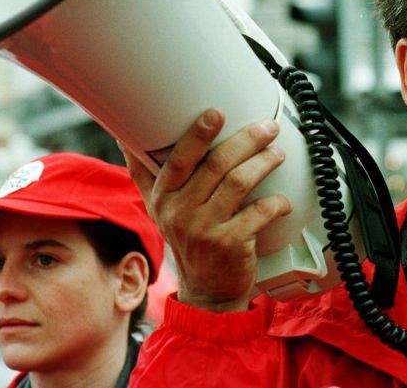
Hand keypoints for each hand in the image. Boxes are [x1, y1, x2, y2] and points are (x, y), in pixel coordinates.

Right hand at [119, 108, 290, 312]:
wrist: (207, 292)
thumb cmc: (188, 242)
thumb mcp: (159, 209)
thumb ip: (144, 173)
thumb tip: (122, 137)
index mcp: (164, 197)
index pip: (179, 159)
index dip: (198, 135)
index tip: (216, 113)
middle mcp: (181, 212)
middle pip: (215, 165)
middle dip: (246, 140)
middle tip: (267, 127)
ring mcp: (205, 230)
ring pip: (238, 183)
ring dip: (262, 163)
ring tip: (277, 154)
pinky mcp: (231, 245)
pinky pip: (258, 213)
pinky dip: (275, 203)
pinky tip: (283, 199)